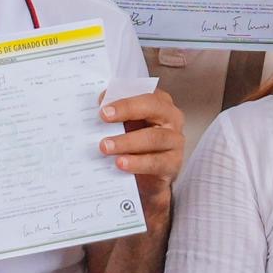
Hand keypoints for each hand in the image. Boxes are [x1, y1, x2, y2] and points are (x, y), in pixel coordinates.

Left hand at [99, 85, 187, 200]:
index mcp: (160, 103)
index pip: (143, 94)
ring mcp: (175, 141)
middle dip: (126, 110)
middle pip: (152, 107)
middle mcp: (171, 118)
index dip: (124, 98)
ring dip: (127, 141)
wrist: (147, 179)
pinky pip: (155, 162)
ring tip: (105, 146)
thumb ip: (117, 115)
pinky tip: (120, 164)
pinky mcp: (173, 163)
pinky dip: (137, 163)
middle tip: (103, 117)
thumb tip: (97, 107)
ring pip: (153, 137)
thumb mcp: (127, 126)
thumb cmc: (136, 145)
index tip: (103, 105)